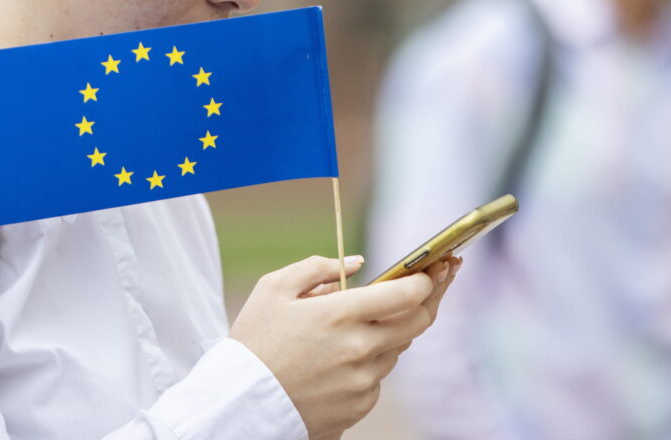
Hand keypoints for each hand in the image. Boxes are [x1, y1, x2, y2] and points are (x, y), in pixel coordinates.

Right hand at [228, 254, 460, 436]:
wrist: (240, 403)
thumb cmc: (254, 341)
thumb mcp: (274, 288)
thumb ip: (319, 268)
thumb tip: (358, 263)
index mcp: (341, 314)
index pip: (407, 294)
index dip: (426, 279)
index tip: (430, 270)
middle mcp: (359, 349)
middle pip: (417, 323)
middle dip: (425, 302)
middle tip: (422, 289)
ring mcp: (362, 381)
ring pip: (396, 350)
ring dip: (388, 334)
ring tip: (356, 327)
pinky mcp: (359, 406)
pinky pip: (377, 378)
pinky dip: (368, 364)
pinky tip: (340, 360)